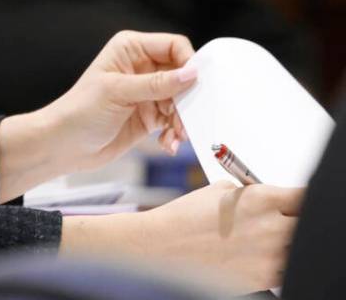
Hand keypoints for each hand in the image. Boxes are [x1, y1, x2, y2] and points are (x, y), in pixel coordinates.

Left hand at [0, 30, 194, 201]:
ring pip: (183, 100)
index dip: (188, 63)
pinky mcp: (150, 115)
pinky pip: (175, 120)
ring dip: (183, 120)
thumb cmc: (80, 111)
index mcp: (130, 49)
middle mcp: (142, 67)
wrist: (64, 145)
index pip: (174, 45)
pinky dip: (175, 133)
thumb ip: (157, 84)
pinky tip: (167, 143)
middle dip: (188, 98)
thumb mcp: (118, 92)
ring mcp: (147, 92)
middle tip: (185, 119)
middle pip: (183, 75)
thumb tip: (191, 74)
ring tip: (175, 136)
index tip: (195, 86)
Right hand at [63, 182, 301, 292]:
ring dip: (287, 241)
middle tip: (285, 218)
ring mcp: (271, 255)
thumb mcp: (220, 191)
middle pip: (307, 222)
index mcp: (261, 198)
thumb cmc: (186, 216)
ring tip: (263, 238)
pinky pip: (286, 269)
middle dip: (297, 219)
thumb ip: (251, 193)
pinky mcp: (265, 278)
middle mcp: (272, 226)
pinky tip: (256, 254)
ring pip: (298, 247)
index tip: (302, 200)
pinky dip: (278, 262)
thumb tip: (270, 199)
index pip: (305, 195)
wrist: (163, 246)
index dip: (304, 197)